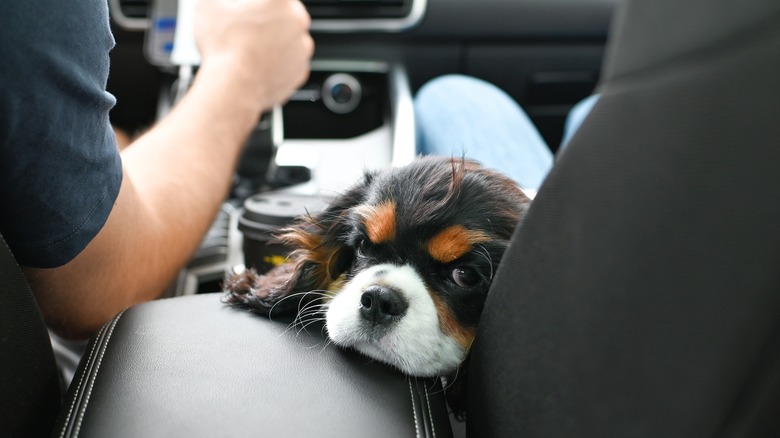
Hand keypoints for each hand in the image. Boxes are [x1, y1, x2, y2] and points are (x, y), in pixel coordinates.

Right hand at [195, 0, 313, 109]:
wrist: (232, 87)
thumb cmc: (224, 47)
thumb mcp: (209, 6)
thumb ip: (218, 1)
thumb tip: (219, 4)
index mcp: (281, 1)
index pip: (273, 0)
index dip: (257, 5)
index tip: (246, 10)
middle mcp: (298, 22)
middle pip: (284, 16)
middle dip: (267, 20)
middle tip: (246, 28)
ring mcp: (301, 49)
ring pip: (289, 40)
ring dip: (273, 42)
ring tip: (250, 49)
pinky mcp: (300, 72)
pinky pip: (289, 64)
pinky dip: (276, 65)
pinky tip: (258, 65)